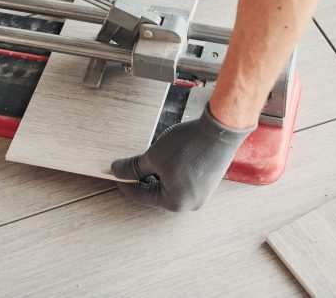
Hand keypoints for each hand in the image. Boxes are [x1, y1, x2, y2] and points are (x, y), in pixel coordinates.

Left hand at [111, 105, 254, 211]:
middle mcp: (190, 204)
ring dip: (158, 176)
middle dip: (144, 179)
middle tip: (131, 166)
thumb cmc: (188, 145)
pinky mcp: (209, 183)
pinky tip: (168, 159)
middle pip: (158, 193)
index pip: (142, 196)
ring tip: (150, 160)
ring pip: (171, 187)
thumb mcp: (154, 156)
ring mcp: (202, 194)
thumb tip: (116, 171)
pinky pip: (184, 182)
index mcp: (175, 203)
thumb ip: (133, 167)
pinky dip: (172, 173)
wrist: (220, 130)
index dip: (126, 184)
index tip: (116, 175)